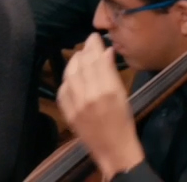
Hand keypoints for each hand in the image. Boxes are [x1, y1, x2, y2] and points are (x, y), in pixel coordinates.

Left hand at [55, 34, 145, 178]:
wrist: (113, 150)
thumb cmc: (124, 122)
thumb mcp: (123, 96)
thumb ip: (111, 73)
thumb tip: (106, 52)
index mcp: (109, 91)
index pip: (97, 60)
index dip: (95, 46)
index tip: (95, 37)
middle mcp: (90, 96)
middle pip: (83, 65)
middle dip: (85, 50)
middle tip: (88, 43)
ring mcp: (76, 105)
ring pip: (70, 74)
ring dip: (74, 62)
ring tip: (80, 56)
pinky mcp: (67, 113)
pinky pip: (62, 89)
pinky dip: (67, 79)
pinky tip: (73, 75)